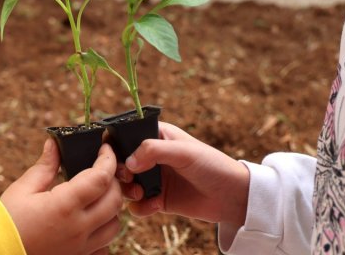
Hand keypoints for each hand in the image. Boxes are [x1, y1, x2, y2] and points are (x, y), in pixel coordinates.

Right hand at [2, 140, 122, 254]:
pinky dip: (102, 233)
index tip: (105, 149)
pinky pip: (104, 247)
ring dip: (111, 208)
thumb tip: (54, 143)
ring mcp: (80, 248)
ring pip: (115, 226)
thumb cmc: (6, 220)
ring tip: (94, 197)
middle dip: (113, 181)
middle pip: (115, 201)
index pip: (101, 178)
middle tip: (101, 170)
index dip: (108, 159)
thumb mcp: (23, 188)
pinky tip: (88, 223)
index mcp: (64, 206)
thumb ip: (45, 166)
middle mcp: (78, 229)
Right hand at [117, 122, 249, 225]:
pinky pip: (138, 206)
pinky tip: (156, 206)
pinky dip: (141, 208)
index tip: (112, 159)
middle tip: (129, 179)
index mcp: (156, 135)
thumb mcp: (183, 152)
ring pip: (125, 185)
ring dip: (128, 191)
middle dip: (120, 173)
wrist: (232, 196)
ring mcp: (154, 178)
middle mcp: (152, 156)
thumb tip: (128, 162)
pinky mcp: (158, 199)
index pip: (125, 136)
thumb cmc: (212, 165)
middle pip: (120, 163)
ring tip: (141, 194)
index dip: (115, 148)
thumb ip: (154, 151)